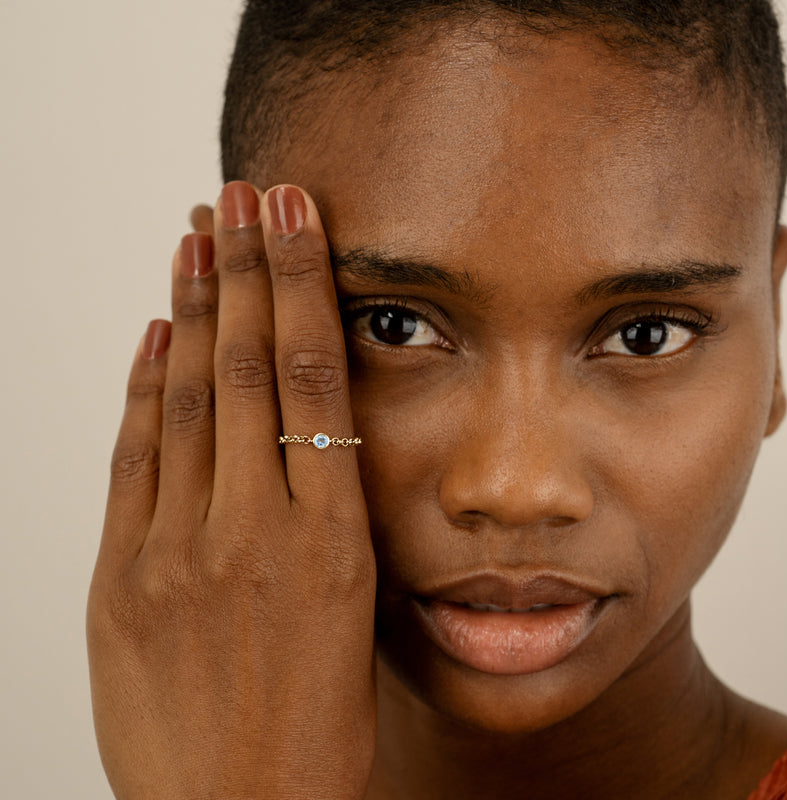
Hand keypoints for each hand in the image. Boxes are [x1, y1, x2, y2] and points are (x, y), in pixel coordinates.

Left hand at [87, 182, 376, 799]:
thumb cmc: (315, 724)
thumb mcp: (353, 609)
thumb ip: (322, 513)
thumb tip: (304, 431)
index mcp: (331, 538)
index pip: (315, 377)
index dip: (301, 286)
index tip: (292, 218)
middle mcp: (255, 530)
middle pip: (252, 368)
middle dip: (245, 269)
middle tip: (240, 195)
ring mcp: (178, 553)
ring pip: (190, 399)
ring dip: (194, 309)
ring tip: (197, 237)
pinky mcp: (120, 581)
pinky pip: (135, 462)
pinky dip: (144, 390)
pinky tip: (156, 334)